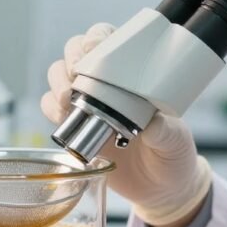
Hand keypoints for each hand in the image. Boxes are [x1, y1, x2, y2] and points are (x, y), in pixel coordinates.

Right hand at [40, 23, 211, 226]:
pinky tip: (61, 118)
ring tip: (66, 99)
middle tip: (75, 74)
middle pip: (77, 52)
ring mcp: (87, 103)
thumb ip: (165, 132)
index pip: (111, 42)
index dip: (97, 38)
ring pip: (58, 75)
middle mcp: (107, 83)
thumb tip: (151, 124)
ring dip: (56, 82)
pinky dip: (50, 108)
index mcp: (134, 76)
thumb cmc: (173, 155)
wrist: (160, 188)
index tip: (93, 47)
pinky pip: (51, 107)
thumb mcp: (176, 141)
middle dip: (70, 57)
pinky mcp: (74, 126)